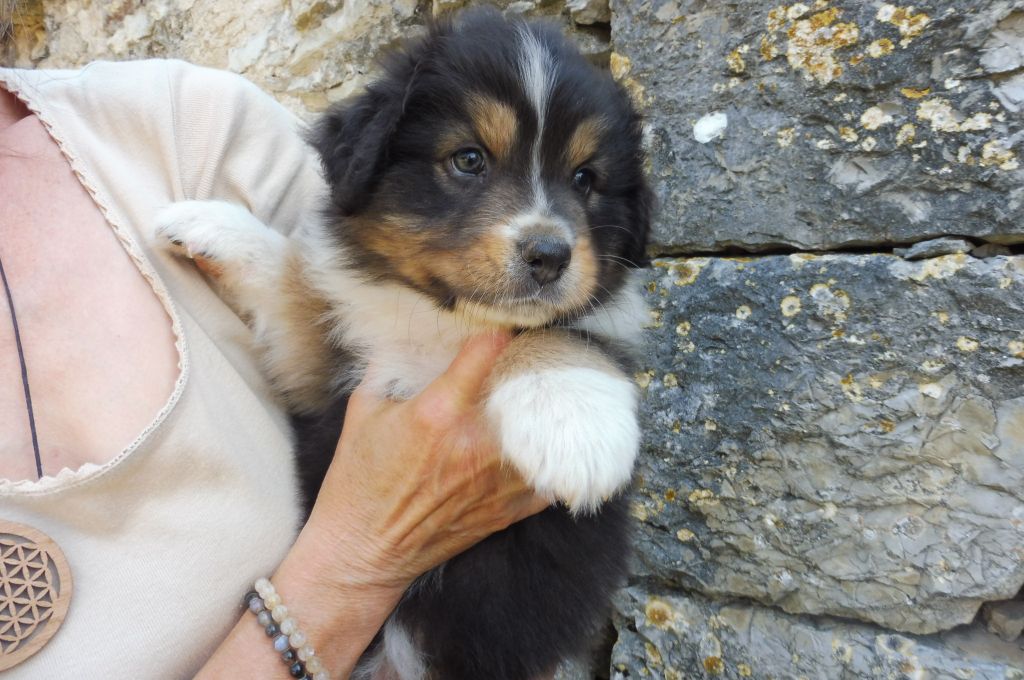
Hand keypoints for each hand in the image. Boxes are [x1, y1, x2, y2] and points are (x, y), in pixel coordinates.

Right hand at [305, 331, 549, 593]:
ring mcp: (495, 480)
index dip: (498, 332)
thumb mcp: (362, 410)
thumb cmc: (356, 479)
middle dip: (530, 370)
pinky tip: (548, 447)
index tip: (503, 327)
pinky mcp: (506, 510)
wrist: (362, 551)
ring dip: (546, 416)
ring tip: (548, 399)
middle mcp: (474, 444)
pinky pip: (548, 481)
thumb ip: (389, 368)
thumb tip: (410, 336)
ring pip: (546, 436)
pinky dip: (551, 462)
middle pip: (527, 389)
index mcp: (438, 412)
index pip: (487, 352)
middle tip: (534, 358)